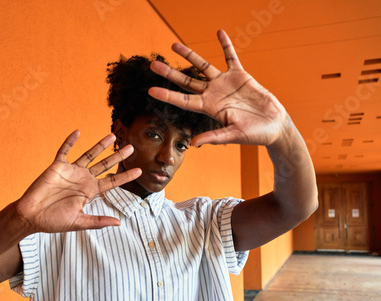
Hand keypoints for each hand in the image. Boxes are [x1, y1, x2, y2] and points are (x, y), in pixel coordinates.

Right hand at [15, 130, 140, 232]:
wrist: (31, 216)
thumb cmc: (53, 221)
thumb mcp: (78, 222)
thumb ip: (98, 221)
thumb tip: (118, 223)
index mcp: (89, 192)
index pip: (111, 182)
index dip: (125, 176)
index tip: (139, 171)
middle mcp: (83, 179)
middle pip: (104, 165)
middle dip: (117, 157)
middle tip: (131, 148)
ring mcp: (71, 171)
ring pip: (89, 155)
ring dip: (100, 145)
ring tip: (113, 136)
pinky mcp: (57, 166)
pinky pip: (65, 151)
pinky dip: (70, 141)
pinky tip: (78, 132)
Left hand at [148, 30, 290, 146]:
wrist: (273, 126)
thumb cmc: (254, 135)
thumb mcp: (233, 135)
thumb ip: (214, 137)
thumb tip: (194, 144)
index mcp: (208, 108)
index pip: (182, 100)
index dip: (167, 95)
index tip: (151, 91)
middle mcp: (212, 94)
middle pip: (186, 81)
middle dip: (170, 73)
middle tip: (154, 64)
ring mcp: (224, 84)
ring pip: (202, 66)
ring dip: (189, 55)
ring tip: (174, 45)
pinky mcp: (239, 76)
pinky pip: (230, 57)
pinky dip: (226, 45)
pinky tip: (219, 33)